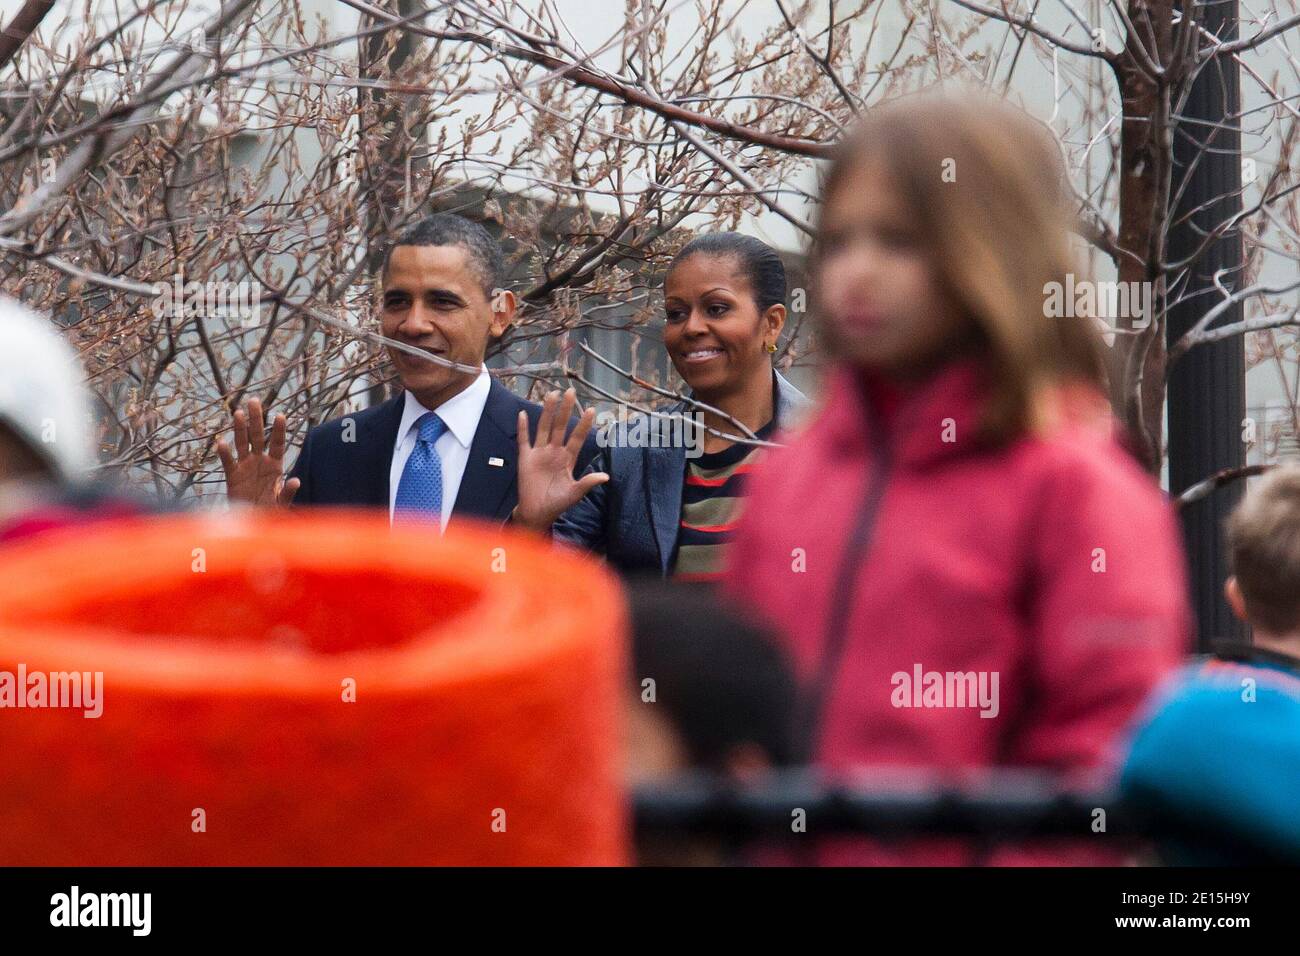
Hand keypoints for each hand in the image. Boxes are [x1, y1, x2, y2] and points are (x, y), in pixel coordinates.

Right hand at [217, 397, 299, 506]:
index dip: (278, 430)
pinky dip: (225, 453)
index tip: (280, 415)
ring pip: (242, 444)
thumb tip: (295, 481)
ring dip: (240, 429)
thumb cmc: (271, 512)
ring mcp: (245, 467)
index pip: (277, 443)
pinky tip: (222, 442)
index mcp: (275, 466)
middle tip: (254, 400)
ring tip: (239, 414)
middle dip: (256, 419)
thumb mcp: (282, 504)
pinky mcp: (232, 477)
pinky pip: (228, 462)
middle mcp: (259, 462)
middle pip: (257, 436)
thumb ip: (288, 492)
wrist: (253, 523)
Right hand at [514, 387, 607, 531]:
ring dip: (547, 412)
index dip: (583, 425)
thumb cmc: (557, 504)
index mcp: (567, 459)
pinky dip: (522, 428)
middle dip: (565, 410)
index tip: (591, 409)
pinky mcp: (525, 458)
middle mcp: (554, 452)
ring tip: (551, 395)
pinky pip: (523, 440)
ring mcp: (539, 453)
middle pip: (560, 426)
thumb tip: (606, 476)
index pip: (577, 437)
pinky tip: (523, 414)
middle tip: (570, 391)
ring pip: (544, 428)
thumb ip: (587, 483)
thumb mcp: (574, 493)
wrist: (536, 513)